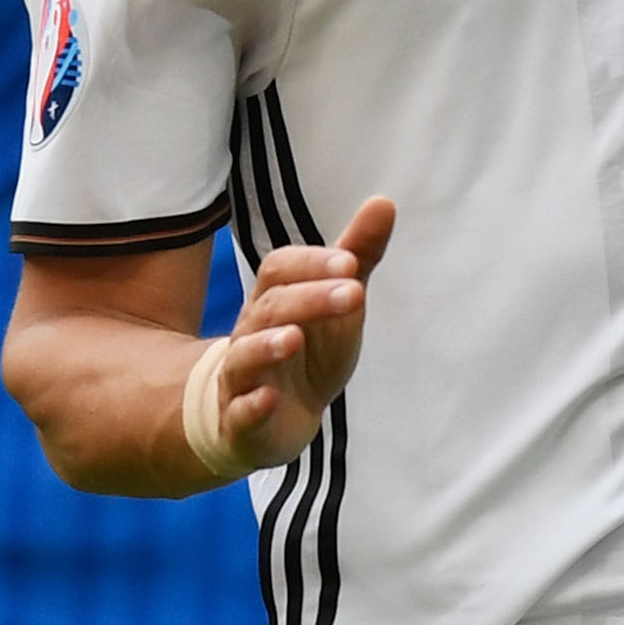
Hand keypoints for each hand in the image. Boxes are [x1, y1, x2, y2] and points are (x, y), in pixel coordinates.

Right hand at [206, 197, 394, 470]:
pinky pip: (239, 412)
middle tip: (354, 293)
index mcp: (272, 299)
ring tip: (295, 338)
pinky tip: (267, 399)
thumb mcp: (338, 302)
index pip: (280, 269)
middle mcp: (251, 333)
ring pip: (245, 357)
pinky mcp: (241, 421)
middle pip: (270, 308)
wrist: (276, 419)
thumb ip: (358, 255)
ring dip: (267, 346)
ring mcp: (242, 378)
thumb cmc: (308, 351)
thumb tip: (384, 202)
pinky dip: (251, 405)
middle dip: (310, 299)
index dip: (312, 263)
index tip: (351, 263)